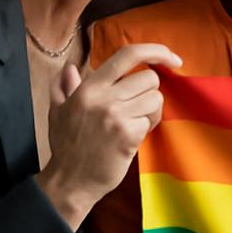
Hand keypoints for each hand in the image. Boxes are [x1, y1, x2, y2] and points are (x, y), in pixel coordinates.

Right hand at [36, 43, 181, 230]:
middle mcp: (102, 97)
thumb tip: (70, 68)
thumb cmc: (66, 145)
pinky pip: (152, 119)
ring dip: (151, 111)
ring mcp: (115, 115)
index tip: (173, 58)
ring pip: (155, 98)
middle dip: (149, 92)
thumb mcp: (58, 111)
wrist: (70, 182)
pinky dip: (147, 127)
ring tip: (133, 124)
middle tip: (137, 109)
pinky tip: (132, 137)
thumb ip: (64, 86)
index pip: (129, 54)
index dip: (156, 50)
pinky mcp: (127, 134)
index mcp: (89, 87)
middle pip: (150, 77)